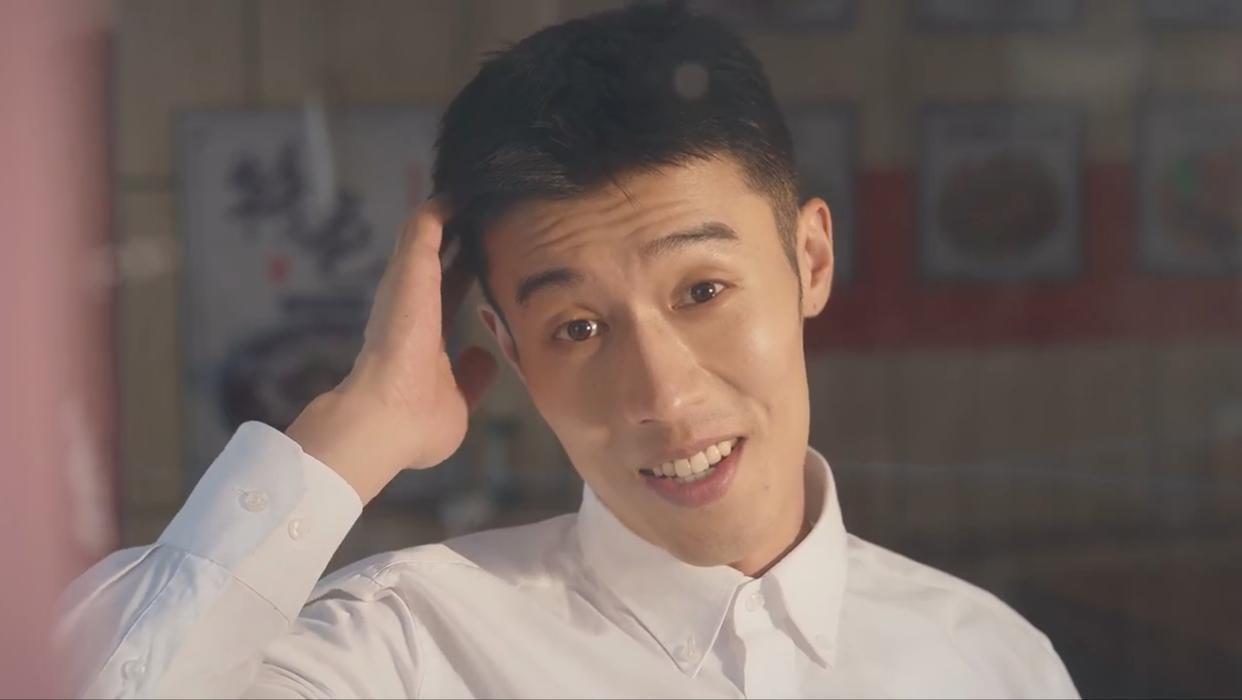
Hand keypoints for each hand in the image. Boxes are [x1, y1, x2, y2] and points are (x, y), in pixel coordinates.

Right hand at [286, 199, 497, 502]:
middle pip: (438, 257)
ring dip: (451, 212)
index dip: (468, 272)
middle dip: (461, 234)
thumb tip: (483, 357)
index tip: (489, 254)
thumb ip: (471, 379)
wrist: (383, 423)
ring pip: (427, 235)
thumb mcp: (457, 402)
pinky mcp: (409, 272)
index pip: (449, 293)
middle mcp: (412, 306)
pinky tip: (464, 187)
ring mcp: (407, 287)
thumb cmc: (415, 426)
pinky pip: (425, 226)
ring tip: (476, 185)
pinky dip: (443, 207)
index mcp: (423, 335)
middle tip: (487, 208)